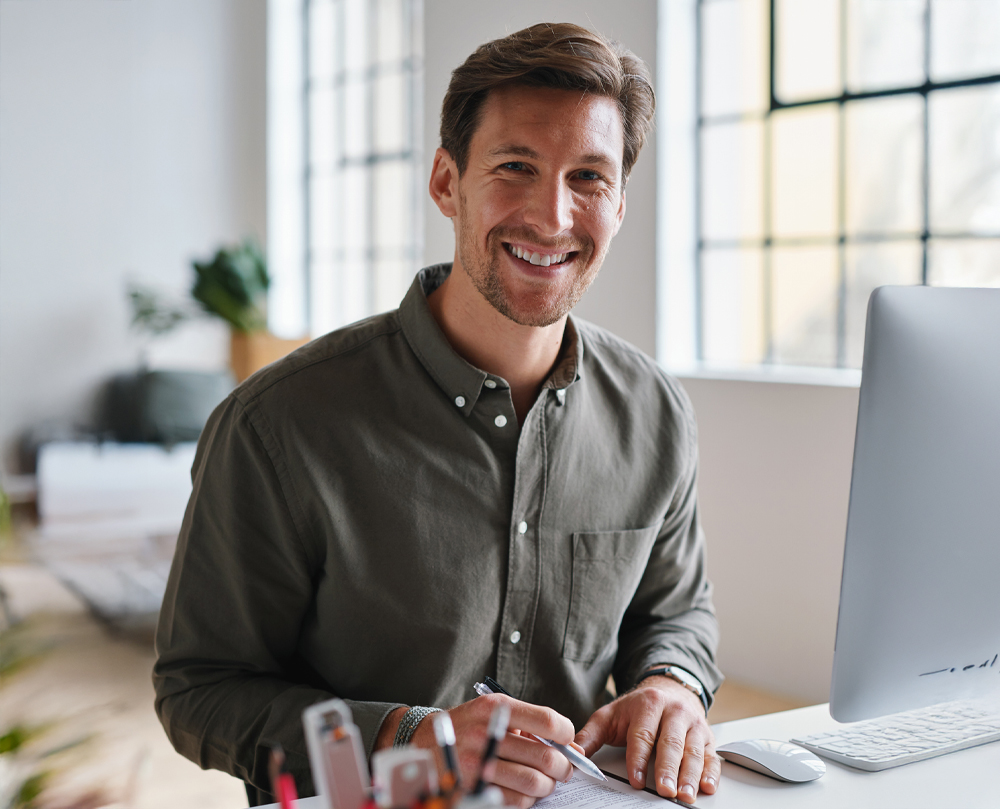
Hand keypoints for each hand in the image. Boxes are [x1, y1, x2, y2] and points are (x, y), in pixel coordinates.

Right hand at [377, 694, 576, 807]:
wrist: (423, 742)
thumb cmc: (467, 725)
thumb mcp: (492, 712)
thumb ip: (528, 723)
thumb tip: (569, 744)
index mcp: (496, 708)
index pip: (548, 720)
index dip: (566, 735)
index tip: (567, 741)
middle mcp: (486, 733)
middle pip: (545, 757)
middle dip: (563, 767)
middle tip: (563, 768)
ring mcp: (478, 763)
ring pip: (534, 783)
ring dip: (546, 786)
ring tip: (542, 780)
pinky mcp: (473, 787)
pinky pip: (516, 801)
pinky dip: (526, 799)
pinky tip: (521, 789)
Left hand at [574, 676, 719, 803]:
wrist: (668, 690)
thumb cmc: (636, 708)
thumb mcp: (610, 715)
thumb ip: (590, 735)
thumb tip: (573, 754)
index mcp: (648, 704)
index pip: (643, 734)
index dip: (639, 759)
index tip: (636, 780)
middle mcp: (674, 712)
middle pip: (671, 743)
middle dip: (668, 769)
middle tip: (665, 790)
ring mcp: (693, 724)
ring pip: (693, 751)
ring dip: (691, 775)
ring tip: (685, 794)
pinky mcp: (707, 737)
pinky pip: (712, 756)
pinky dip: (712, 773)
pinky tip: (707, 787)